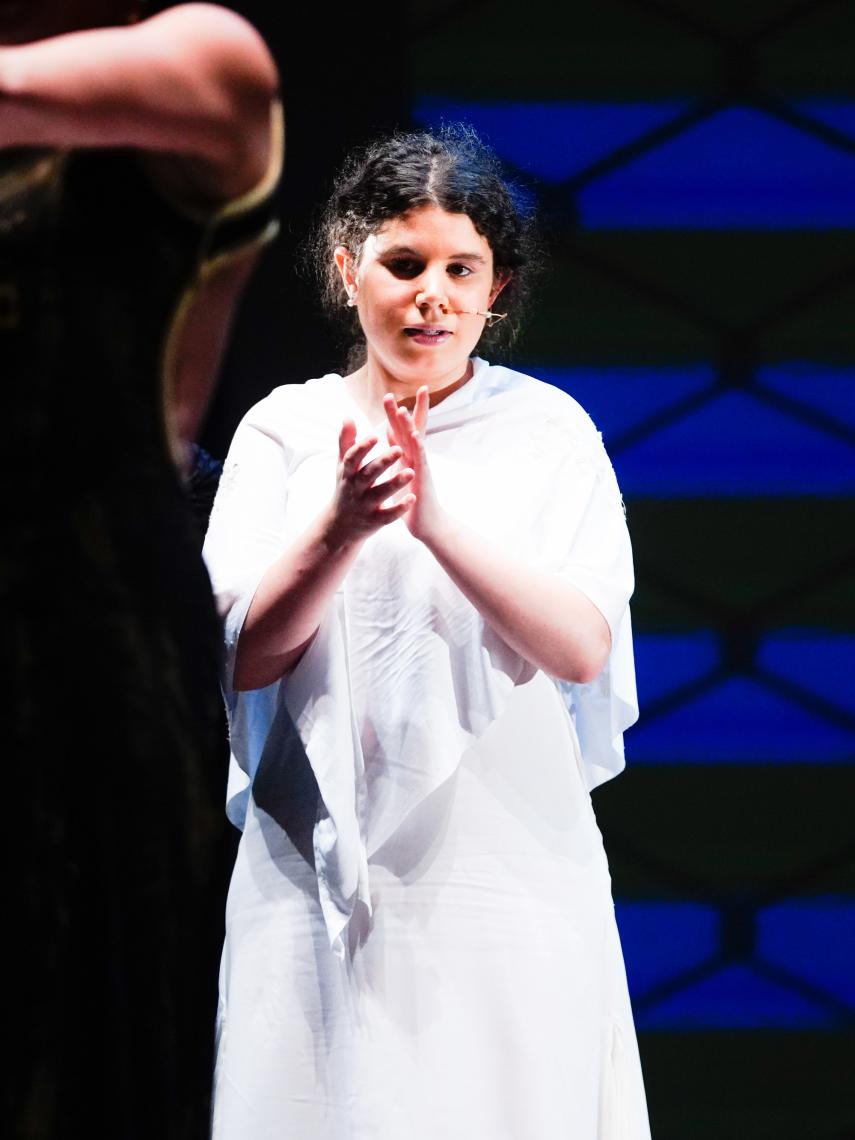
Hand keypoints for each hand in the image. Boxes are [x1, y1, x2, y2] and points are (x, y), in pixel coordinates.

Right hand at [328, 419, 414, 543]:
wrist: (340, 526)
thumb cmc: (346, 487)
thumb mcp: (342, 466)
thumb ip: (346, 442)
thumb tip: (348, 417)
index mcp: (347, 473)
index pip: (352, 458)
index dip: (362, 447)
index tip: (376, 435)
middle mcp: (355, 489)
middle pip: (369, 474)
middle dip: (383, 462)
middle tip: (399, 449)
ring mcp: (364, 506)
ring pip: (380, 494)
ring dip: (395, 483)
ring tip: (412, 472)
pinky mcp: (374, 521)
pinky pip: (388, 515)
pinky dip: (400, 508)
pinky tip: (412, 498)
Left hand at [383, 387, 443, 542]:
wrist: (427, 523)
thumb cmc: (414, 498)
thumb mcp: (401, 470)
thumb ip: (397, 450)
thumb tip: (389, 431)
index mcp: (407, 456)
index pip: (403, 430)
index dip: (397, 413)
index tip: (390, 394)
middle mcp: (416, 458)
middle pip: (409, 430)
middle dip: (401, 412)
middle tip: (392, 394)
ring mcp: (421, 467)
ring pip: (415, 442)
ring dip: (409, 426)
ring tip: (402, 410)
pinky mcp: (424, 479)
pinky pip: (421, 460)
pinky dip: (418, 447)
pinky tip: (415, 436)